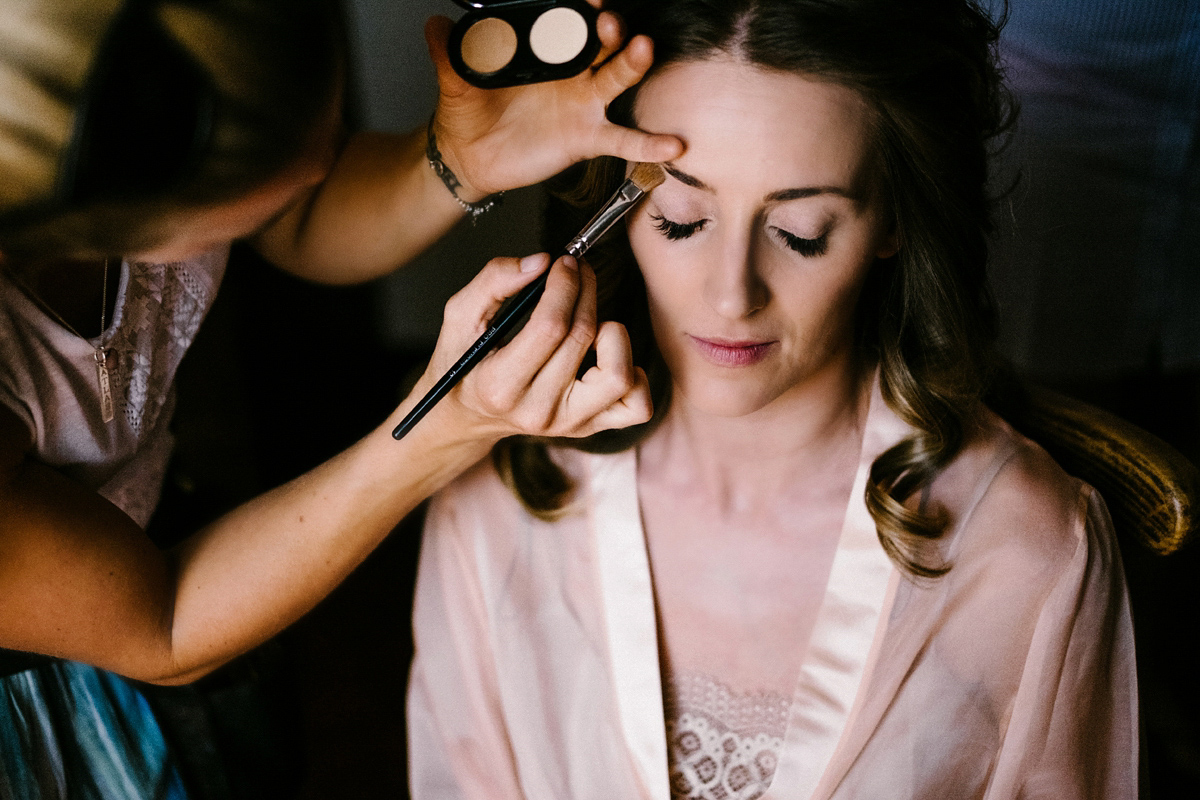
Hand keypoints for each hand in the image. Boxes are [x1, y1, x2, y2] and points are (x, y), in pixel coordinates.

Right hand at [412, 253, 651, 441]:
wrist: (469, 415)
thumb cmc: (465, 362)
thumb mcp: (460, 317)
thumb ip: (493, 281)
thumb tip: (541, 261)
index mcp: (500, 386)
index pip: (550, 327)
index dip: (564, 286)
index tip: (564, 263)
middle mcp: (537, 410)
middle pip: (583, 338)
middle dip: (585, 292)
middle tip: (577, 273)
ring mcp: (568, 424)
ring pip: (619, 377)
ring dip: (613, 335)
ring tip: (590, 324)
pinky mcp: (590, 427)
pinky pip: (637, 406)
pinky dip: (633, 374)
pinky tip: (607, 356)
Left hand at [423, 6, 683, 199]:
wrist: (469, 156)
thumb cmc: (468, 113)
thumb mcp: (455, 81)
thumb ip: (448, 54)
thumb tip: (434, 24)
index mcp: (544, 51)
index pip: (568, 21)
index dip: (581, 6)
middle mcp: (571, 72)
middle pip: (600, 44)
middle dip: (608, 29)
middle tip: (609, 21)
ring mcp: (583, 104)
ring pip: (615, 79)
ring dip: (632, 63)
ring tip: (642, 50)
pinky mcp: (587, 137)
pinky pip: (623, 141)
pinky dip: (649, 145)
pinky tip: (674, 146)